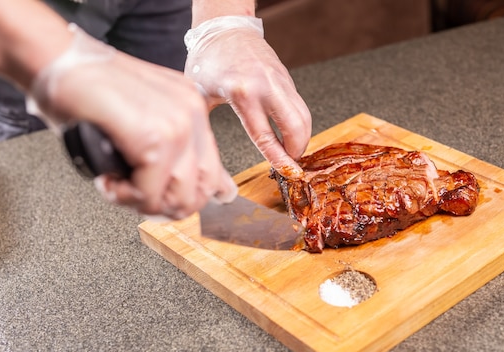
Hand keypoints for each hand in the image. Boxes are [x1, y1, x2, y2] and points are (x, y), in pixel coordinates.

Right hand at [27, 24, 236, 219]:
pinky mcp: (154, 138)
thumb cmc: (87, 89)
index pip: (214, 175)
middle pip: (201, 193)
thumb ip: (182, 156)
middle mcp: (192, 113)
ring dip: (142, 203)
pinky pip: (149, 194)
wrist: (53, 59)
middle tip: (132, 192)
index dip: (186, 199)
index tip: (163, 201)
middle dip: (164, 206)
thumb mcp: (145, 120)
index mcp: (194, 109)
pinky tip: (107, 179)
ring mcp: (177, 124)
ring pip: (178, 199)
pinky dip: (123, 196)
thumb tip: (222, 192)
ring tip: (117, 183)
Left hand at [184, 16, 311, 176]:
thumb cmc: (208, 59)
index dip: (280, 158)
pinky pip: (300, 106)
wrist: (223, 28)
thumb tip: (205, 154)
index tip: (287, 172)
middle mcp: (266, 86)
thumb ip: (205, 125)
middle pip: (296, 126)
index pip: (266, 136)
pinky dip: (299, 123)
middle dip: (297, 150)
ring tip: (291, 152)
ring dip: (302, 137)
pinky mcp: (287, 78)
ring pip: (304, 116)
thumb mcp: (199, 94)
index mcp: (242, 93)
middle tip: (290, 163)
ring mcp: (280, 81)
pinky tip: (289, 133)